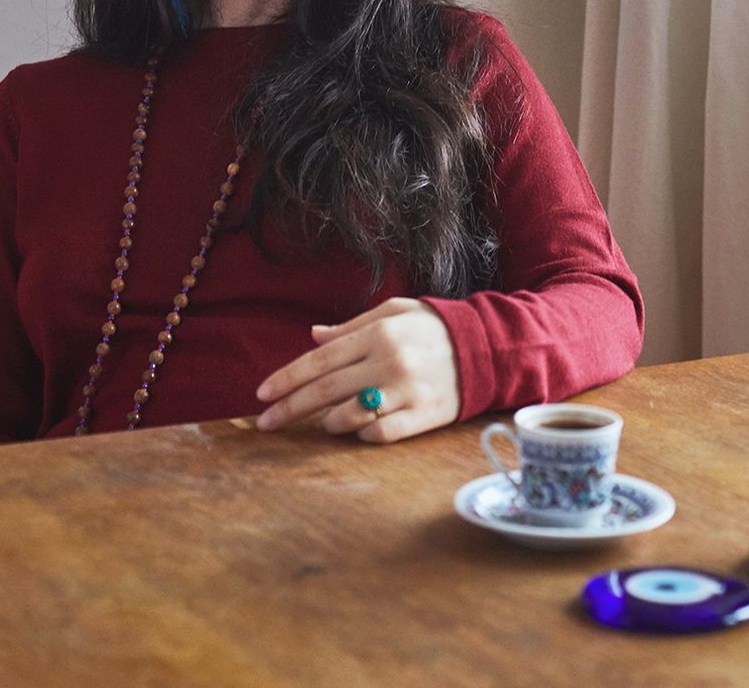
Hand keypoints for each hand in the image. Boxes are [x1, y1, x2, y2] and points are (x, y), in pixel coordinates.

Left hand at [253, 297, 460, 442]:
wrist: (486, 347)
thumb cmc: (432, 327)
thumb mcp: (393, 313)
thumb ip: (351, 327)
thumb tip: (313, 336)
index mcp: (377, 334)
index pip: (320, 360)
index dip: (287, 378)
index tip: (262, 394)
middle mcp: (388, 362)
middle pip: (325, 391)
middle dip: (289, 408)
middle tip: (264, 423)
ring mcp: (406, 391)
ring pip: (349, 417)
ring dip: (327, 422)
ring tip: (323, 422)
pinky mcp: (423, 417)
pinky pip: (380, 434)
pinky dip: (362, 435)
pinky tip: (359, 429)